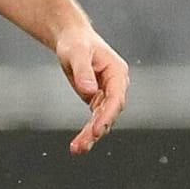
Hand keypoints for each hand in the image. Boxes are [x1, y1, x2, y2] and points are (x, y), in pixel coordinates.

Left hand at [55, 24, 129, 153]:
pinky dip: (86, 132)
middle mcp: (115, 85)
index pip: (116, 98)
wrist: (72, 39)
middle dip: (97, 129)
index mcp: (117, 72)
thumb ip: (83, 71)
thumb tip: (89, 91)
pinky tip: (78, 145)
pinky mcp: (96, 100)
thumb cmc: (76, 42)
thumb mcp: (77, 52)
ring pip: (102, 120)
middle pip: (110, 112)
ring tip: (77, 149)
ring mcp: (106, 94)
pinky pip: (94, 119)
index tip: (96, 129)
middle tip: (83, 144)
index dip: (107, 115)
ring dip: (91, 135)